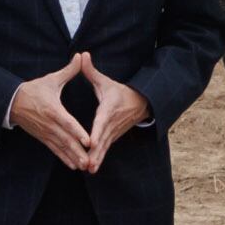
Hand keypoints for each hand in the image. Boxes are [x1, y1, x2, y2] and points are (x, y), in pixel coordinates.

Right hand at [9, 63, 92, 170]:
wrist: (12, 102)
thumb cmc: (33, 90)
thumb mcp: (51, 79)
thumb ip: (68, 70)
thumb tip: (81, 56)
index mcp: (53, 109)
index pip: (67, 122)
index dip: (77, 132)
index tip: (88, 141)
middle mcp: (49, 124)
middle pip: (65, 139)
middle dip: (78, 151)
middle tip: (90, 159)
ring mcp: (45, 132)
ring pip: (61, 147)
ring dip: (72, 157)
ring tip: (84, 166)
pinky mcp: (42, 137)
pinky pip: (55, 150)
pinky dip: (64, 158)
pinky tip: (73, 165)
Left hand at [76, 55, 149, 171]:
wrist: (142, 102)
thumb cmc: (120, 91)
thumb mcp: (105, 81)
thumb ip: (91, 71)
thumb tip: (82, 55)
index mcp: (109, 110)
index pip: (102, 123)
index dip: (97, 133)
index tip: (91, 142)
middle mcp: (112, 123)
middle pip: (103, 140)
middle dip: (96, 152)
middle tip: (87, 164)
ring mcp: (114, 132)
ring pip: (105, 147)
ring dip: (98, 159)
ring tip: (89, 169)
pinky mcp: (113, 137)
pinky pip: (106, 149)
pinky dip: (99, 158)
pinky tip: (91, 168)